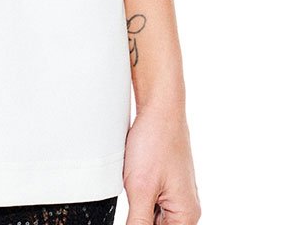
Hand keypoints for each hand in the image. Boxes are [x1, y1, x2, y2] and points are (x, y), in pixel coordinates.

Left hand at [122, 103, 201, 223]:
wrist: (159, 106)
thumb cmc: (155, 142)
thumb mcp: (141, 190)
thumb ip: (138, 224)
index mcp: (186, 216)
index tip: (135, 208)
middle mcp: (186, 208)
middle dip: (139, 216)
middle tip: (134, 188)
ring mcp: (176, 194)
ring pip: (152, 215)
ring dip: (138, 207)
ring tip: (134, 182)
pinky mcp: (166, 183)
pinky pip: (151, 200)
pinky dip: (140, 195)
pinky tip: (133, 179)